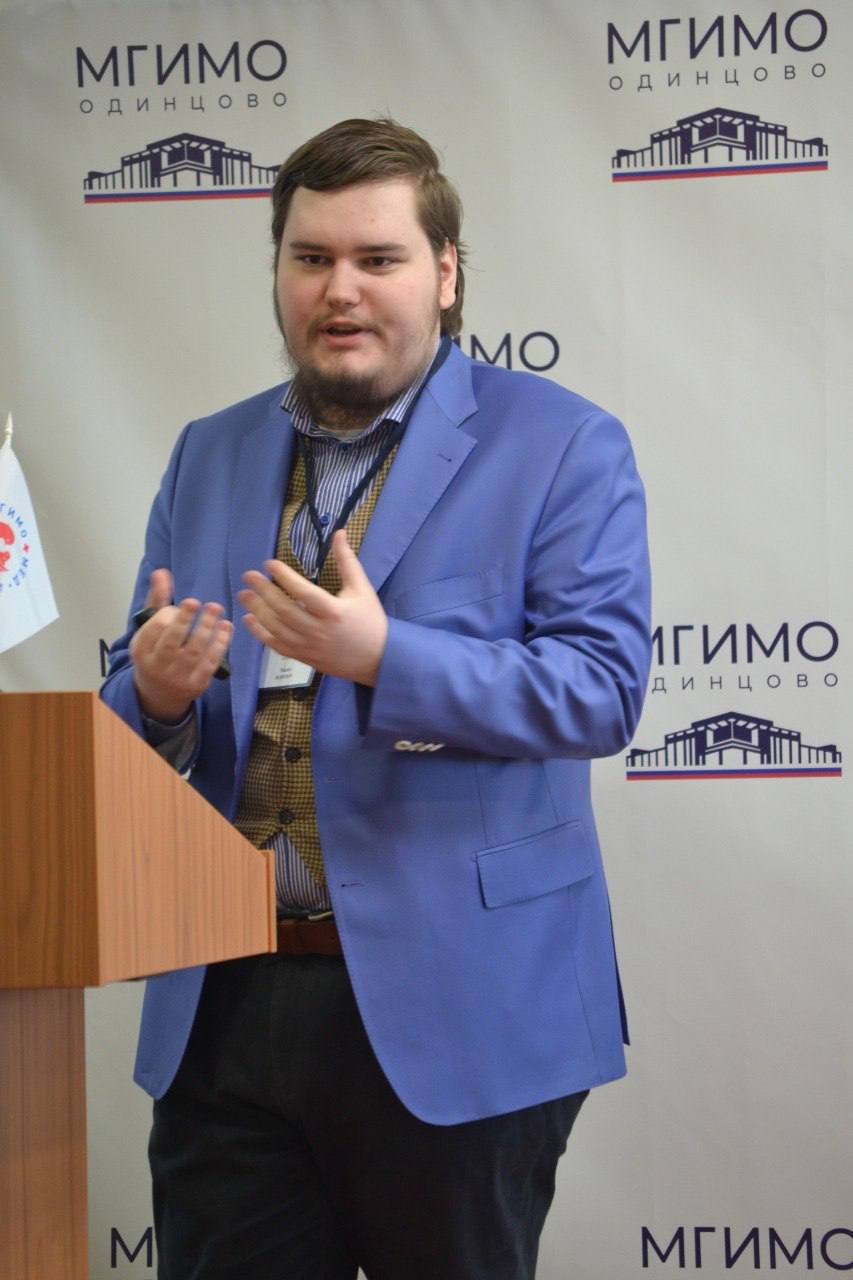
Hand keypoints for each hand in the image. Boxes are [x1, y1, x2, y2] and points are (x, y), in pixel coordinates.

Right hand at [130, 569, 232, 721]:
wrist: (160, 695)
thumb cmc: (155, 654)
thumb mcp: (150, 630)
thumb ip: (157, 601)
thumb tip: (161, 572)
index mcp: (141, 650)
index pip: (156, 628)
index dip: (170, 614)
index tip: (181, 607)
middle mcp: (157, 665)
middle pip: (172, 641)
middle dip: (185, 619)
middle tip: (197, 602)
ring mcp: (177, 677)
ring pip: (193, 651)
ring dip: (207, 628)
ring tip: (216, 609)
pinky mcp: (196, 685)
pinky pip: (210, 662)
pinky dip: (220, 644)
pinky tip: (226, 627)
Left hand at [238, 529, 387, 685]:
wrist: (378, 659)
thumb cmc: (370, 621)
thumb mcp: (362, 588)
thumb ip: (347, 561)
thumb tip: (339, 533)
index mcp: (333, 611)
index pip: (302, 592)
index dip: (284, 577)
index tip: (269, 563)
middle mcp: (318, 630)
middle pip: (283, 609)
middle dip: (263, 591)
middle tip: (248, 576)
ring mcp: (308, 646)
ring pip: (276, 628)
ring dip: (258, 610)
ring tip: (244, 594)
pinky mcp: (304, 657)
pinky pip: (277, 646)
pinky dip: (260, 633)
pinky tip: (250, 619)